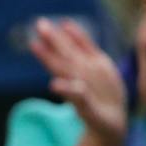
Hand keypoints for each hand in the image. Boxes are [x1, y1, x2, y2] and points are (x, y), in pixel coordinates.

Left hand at [27, 17, 128, 143]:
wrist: (112, 121)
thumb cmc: (98, 121)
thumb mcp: (90, 111)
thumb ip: (76, 96)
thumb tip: (54, 84)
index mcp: (74, 84)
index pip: (58, 67)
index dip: (46, 56)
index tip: (33, 45)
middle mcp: (79, 74)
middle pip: (64, 54)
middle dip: (52, 40)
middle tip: (38, 24)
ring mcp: (89, 67)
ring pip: (71, 49)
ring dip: (58, 36)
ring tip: (43, 24)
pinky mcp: (101, 64)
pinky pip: (87, 46)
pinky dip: (78, 36)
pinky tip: (66, 24)